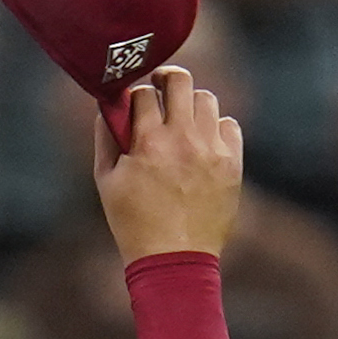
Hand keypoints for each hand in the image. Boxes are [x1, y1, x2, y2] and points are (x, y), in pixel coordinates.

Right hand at [96, 63, 241, 264]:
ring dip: (191, 104)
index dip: (135, 94)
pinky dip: (216, 127)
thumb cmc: (133, 222)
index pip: (142, 93)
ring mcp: (211, 150)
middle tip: (162, 87)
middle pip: (180, 81)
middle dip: (166, 79)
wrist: (175, 258)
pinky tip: (204, 141)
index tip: (135, 103)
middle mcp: (182, 139)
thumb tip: (110, 105)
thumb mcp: (106, 181)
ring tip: (184, 119)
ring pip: (206, 99)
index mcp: (148, 142)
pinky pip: (230, 124)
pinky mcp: (232, 163)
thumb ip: (105, 137)